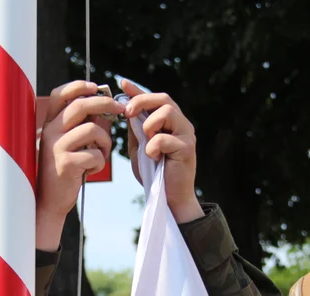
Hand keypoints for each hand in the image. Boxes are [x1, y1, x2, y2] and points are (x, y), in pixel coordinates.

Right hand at [35, 81, 123, 249]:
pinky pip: (95, 154)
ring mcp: (56, 147)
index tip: (96, 87)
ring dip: (105, 142)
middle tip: (120, 109)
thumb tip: (104, 108)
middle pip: (81, 105)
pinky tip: (91, 170)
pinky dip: (100, 162)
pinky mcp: (66, 164)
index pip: (60, 94)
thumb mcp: (68, 144)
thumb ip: (80, 126)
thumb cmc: (64, 171)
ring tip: (100, 155)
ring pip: (93, 130)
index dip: (79, 86)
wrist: (48, 201)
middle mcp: (50, 131)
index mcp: (49, 124)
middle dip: (105, 104)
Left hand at [120, 79, 203, 223]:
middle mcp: (180, 124)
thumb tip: (126, 108)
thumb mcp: (139, 147)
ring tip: (146, 141)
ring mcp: (186, 135)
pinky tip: (154, 158)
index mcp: (169, 122)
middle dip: (142, 102)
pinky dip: (153, 147)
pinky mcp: (187, 148)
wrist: (168, 198)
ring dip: (150, 124)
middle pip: (164, 99)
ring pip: (168, 112)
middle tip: (127, 114)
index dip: (138, 90)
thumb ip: (135, 129)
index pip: (154, 99)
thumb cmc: (154, 173)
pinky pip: (165, 138)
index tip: (121, 83)